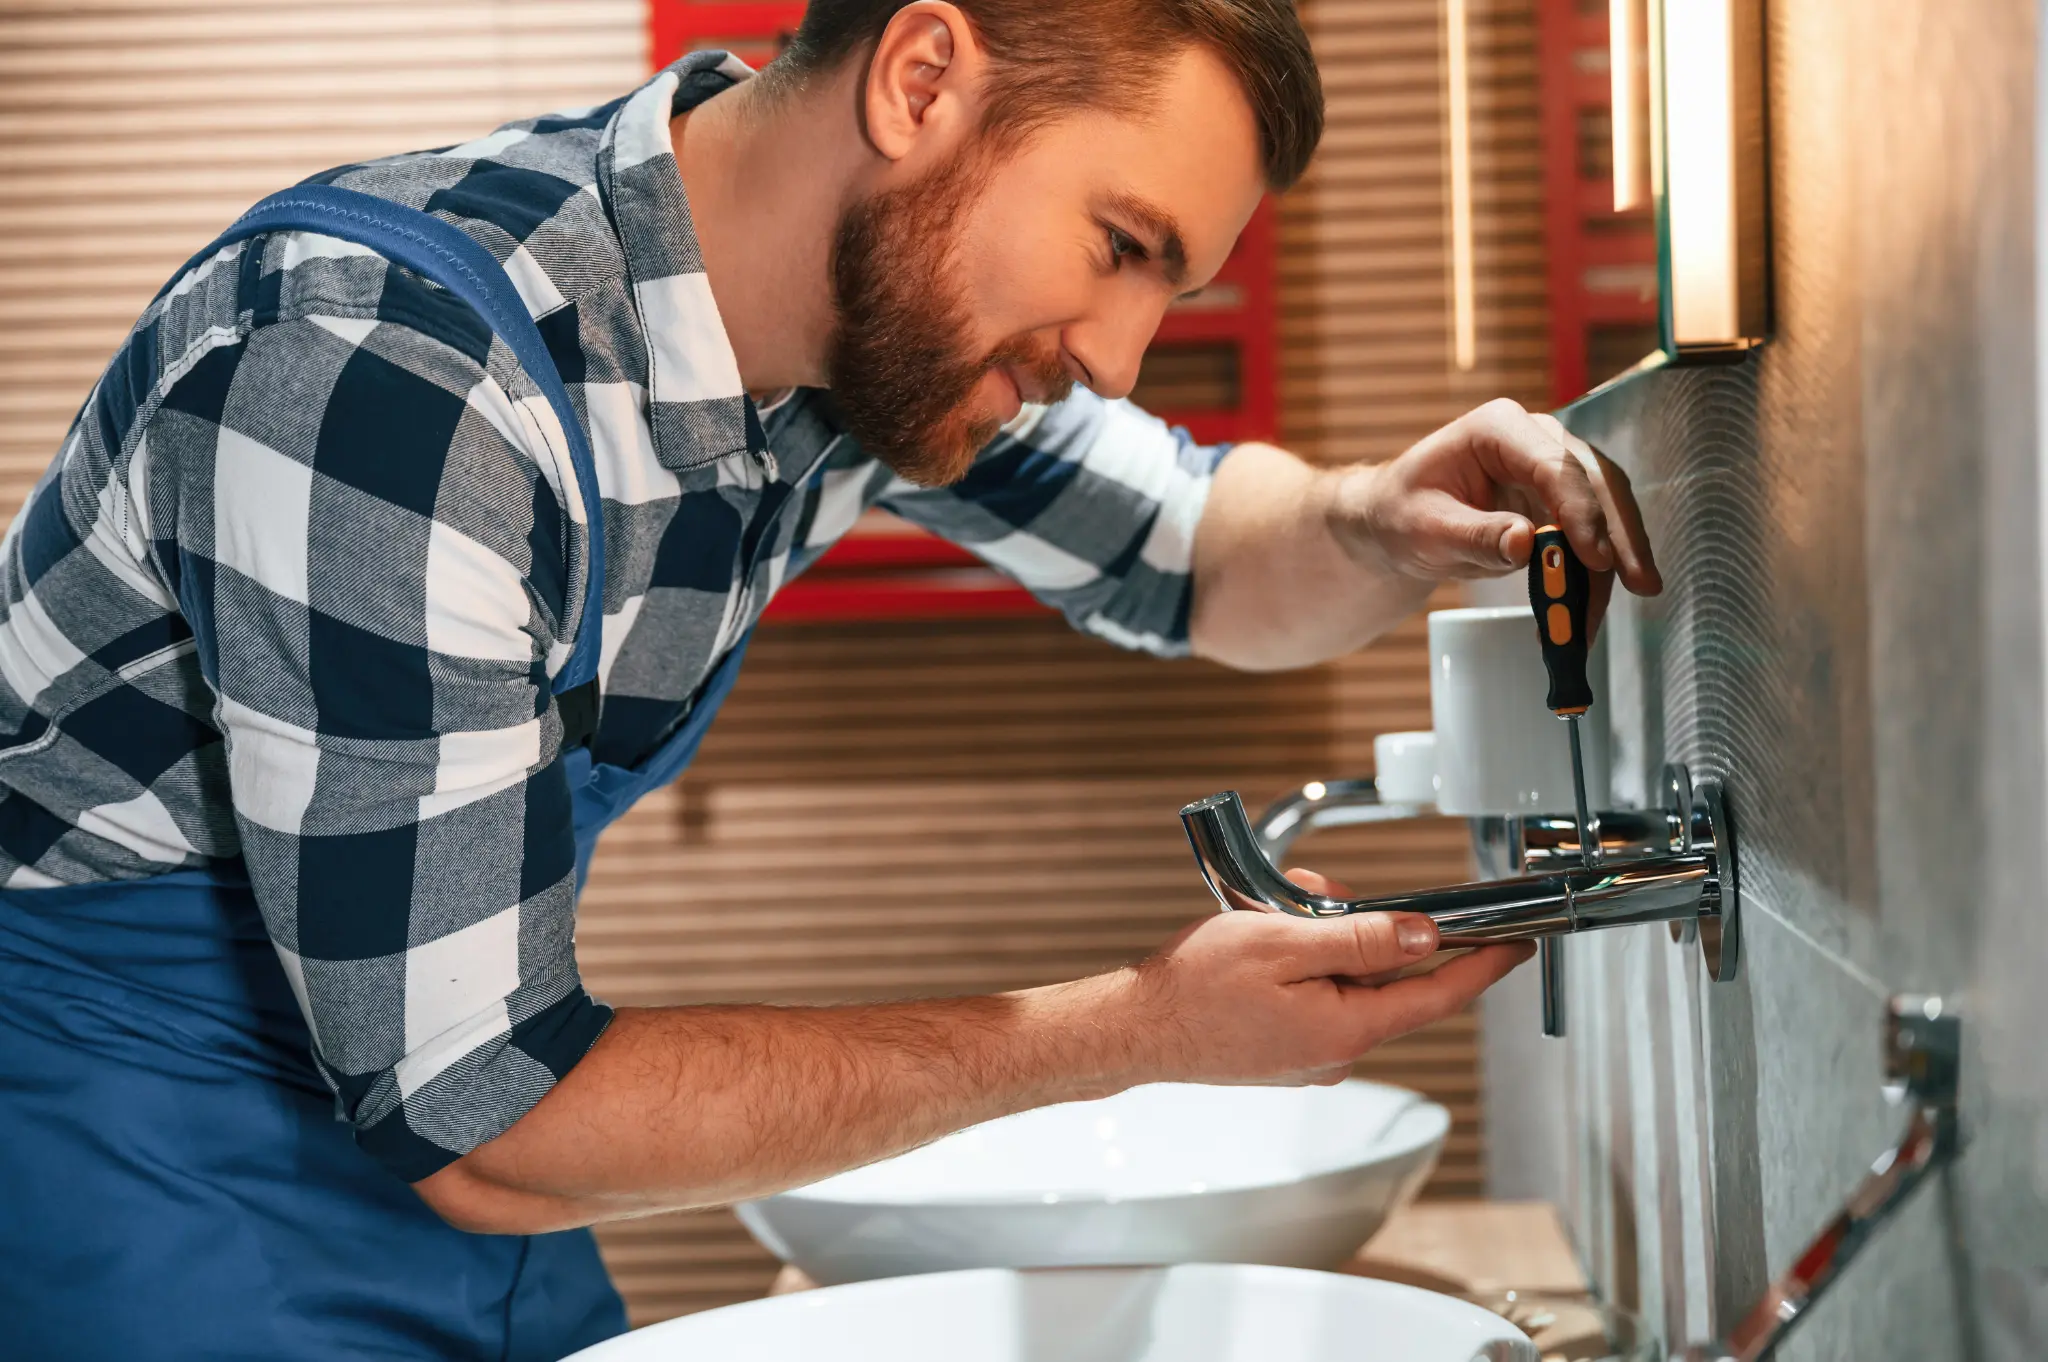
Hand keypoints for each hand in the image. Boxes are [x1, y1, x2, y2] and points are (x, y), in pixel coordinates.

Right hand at [1123, 872, 1531, 1087]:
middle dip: (1360, 928)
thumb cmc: (1194, 989)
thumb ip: (1363, 940)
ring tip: (1268, 917)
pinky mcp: (1286, 1051)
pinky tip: (1260, 944)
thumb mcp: (1284, 944)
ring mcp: (1311, 1055)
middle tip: (1312, 898)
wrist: (1136, 1030)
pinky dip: (1298, 962)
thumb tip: (1424, 938)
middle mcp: (1338, 1052)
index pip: (1439, 995)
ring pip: (1343, 980)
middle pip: (1382, 977)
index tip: (1517, 947)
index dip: (1484, 967)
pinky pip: (1314, 995)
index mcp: (1348, 1028)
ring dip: (1318, 941)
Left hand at [1337, 397, 1662, 632]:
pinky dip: (1593, 574)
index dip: (1581, 512)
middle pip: (1596, 483)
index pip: (1554, 466)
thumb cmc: (1403, 513)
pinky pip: (1590, 535)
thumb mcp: (1425, 530)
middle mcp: (1537, 438)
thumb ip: (1475, 537)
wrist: (1397, 519)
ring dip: (1615, 561)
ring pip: (1605, 509)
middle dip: (1620, 536)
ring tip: (1613, 609)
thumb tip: (1526, 545)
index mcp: (1499, 428)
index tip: (1595, 559)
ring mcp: (1554, 468)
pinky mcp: (1560, 502)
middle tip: (1641, 584)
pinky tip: (1588, 610)